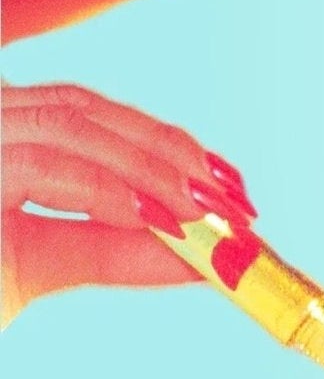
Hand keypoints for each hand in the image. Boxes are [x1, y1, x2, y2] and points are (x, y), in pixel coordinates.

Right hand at [2, 83, 255, 326]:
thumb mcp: (39, 267)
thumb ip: (110, 247)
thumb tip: (203, 249)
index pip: (85, 116)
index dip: (163, 143)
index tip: (227, 183)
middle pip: (82, 111)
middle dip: (168, 154)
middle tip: (230, 201)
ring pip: (70, 127)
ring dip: (149, 171)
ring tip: (204, 214)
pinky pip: (41, 165)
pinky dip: (106, 190)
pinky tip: (156, 222)